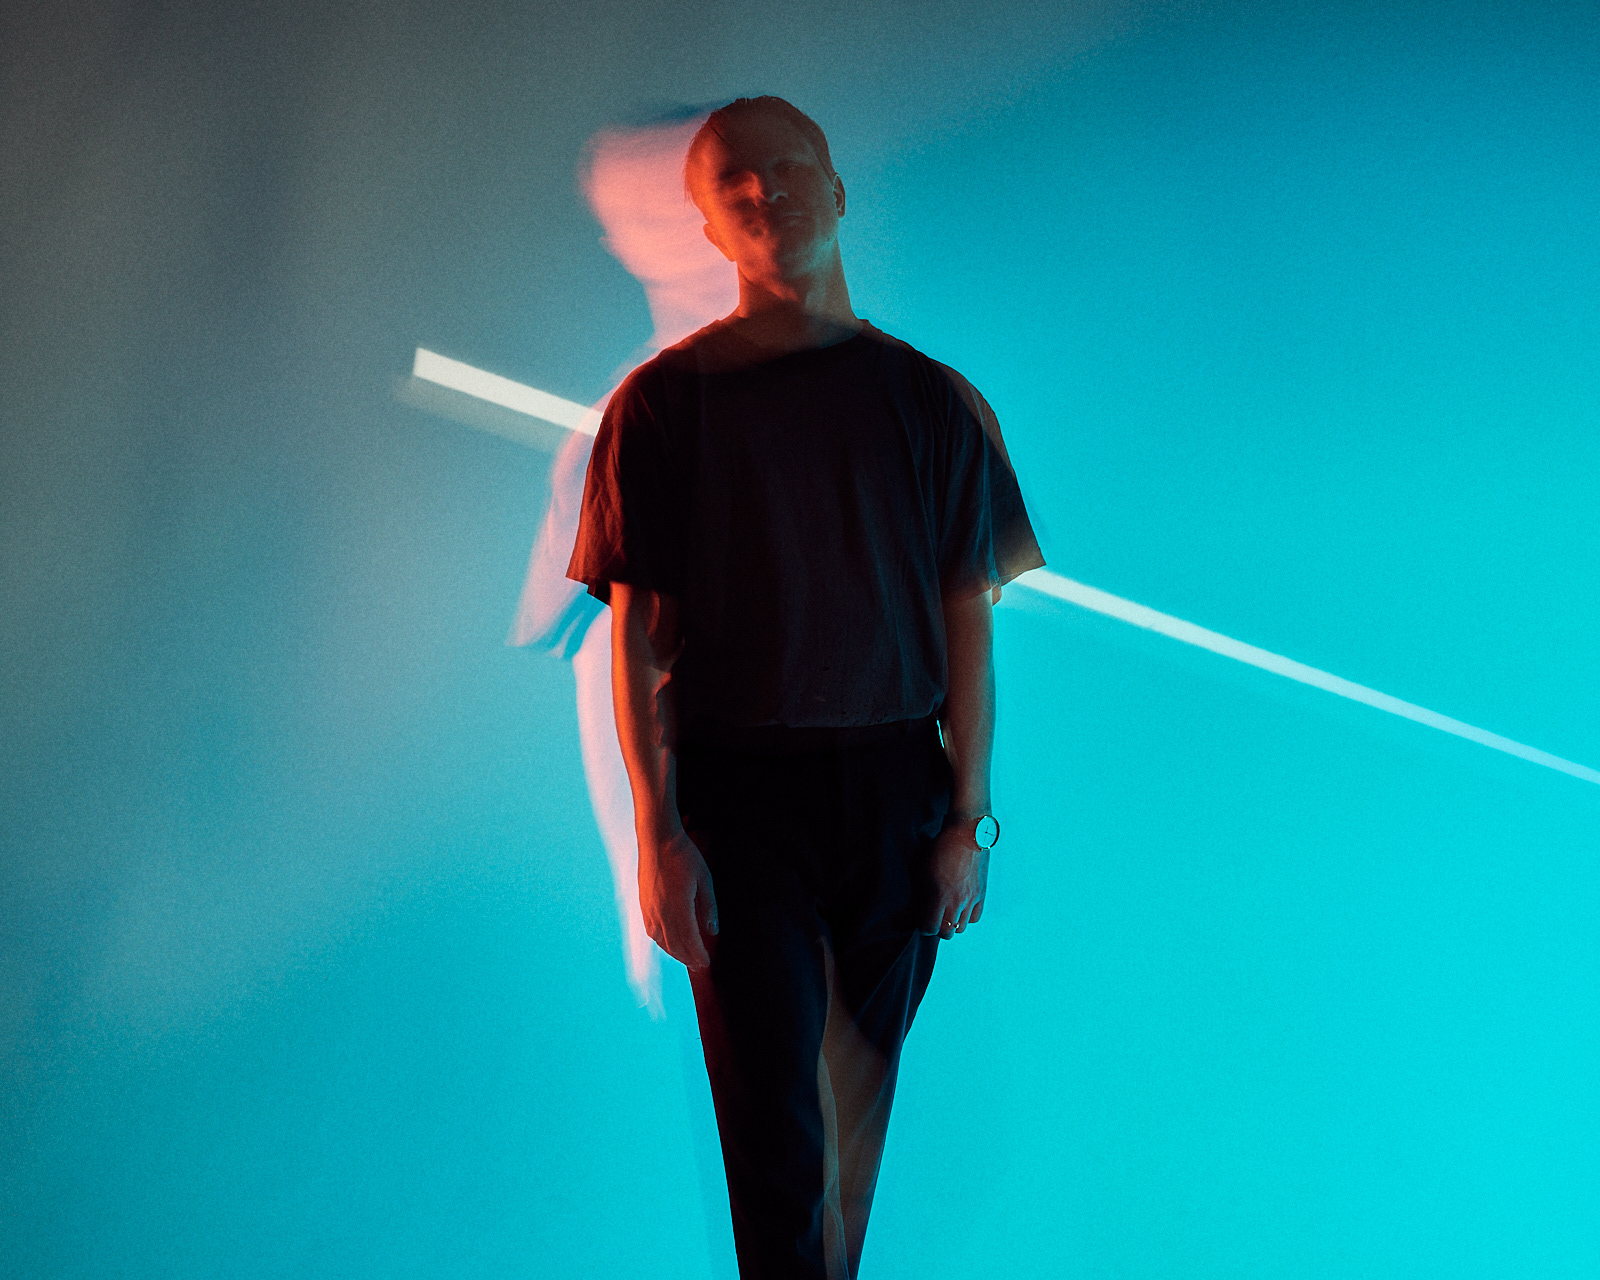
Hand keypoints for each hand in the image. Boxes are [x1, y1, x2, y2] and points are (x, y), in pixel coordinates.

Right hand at [638, 829, 718, 969]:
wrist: (657, 840)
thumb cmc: (683, 856)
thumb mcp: (704, 879)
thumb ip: (708, 907)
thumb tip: (712, 931)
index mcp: (678, 905)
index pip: (689, 939)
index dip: (698, 954)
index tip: (706, 963)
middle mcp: (660, 911)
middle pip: (674, 944)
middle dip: (688, 958)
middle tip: (699, 966)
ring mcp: (649, 909)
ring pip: (661, 940)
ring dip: (675, 953)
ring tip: (687, 959)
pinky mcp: (643, 905)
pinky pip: (651, 932)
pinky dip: (662, 943)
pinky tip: (669, 945)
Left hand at [919, 825, 988, 939]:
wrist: (967, 833)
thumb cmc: (940, 847)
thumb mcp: (921, 868)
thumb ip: (919, 892)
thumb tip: (916, 907)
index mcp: (940, 896)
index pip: (930, 928)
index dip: (922, 926)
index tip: (919, 919)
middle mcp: (957, 901)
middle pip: (946, 933)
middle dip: (936, 928)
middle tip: (931, 917)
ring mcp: (971, 899)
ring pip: (961, 928)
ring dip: (951, 923)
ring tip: (945, 912)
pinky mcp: (981, 893)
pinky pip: (974, 918)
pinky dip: (966, 917)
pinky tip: (959, 907)